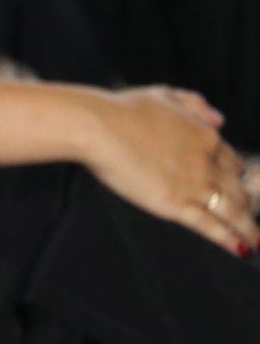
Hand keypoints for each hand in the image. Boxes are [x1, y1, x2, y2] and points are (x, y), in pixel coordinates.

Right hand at [79, 86, 258, 255]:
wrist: (100, 126)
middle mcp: (207, 162)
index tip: (243, 189)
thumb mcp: (166, 94)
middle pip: (239, 189)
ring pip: (231, 210)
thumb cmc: (124, 108)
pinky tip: (240, 248)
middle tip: (251, 218)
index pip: (234, 163)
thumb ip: (196, 104)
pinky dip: (229, 238)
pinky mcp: (175, 204)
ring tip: (255, 241)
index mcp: (205, 136)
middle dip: (249, 206)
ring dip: (247, 227)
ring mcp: (193, 185)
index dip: (241, 178)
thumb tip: (219, 120)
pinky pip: (210, 225)